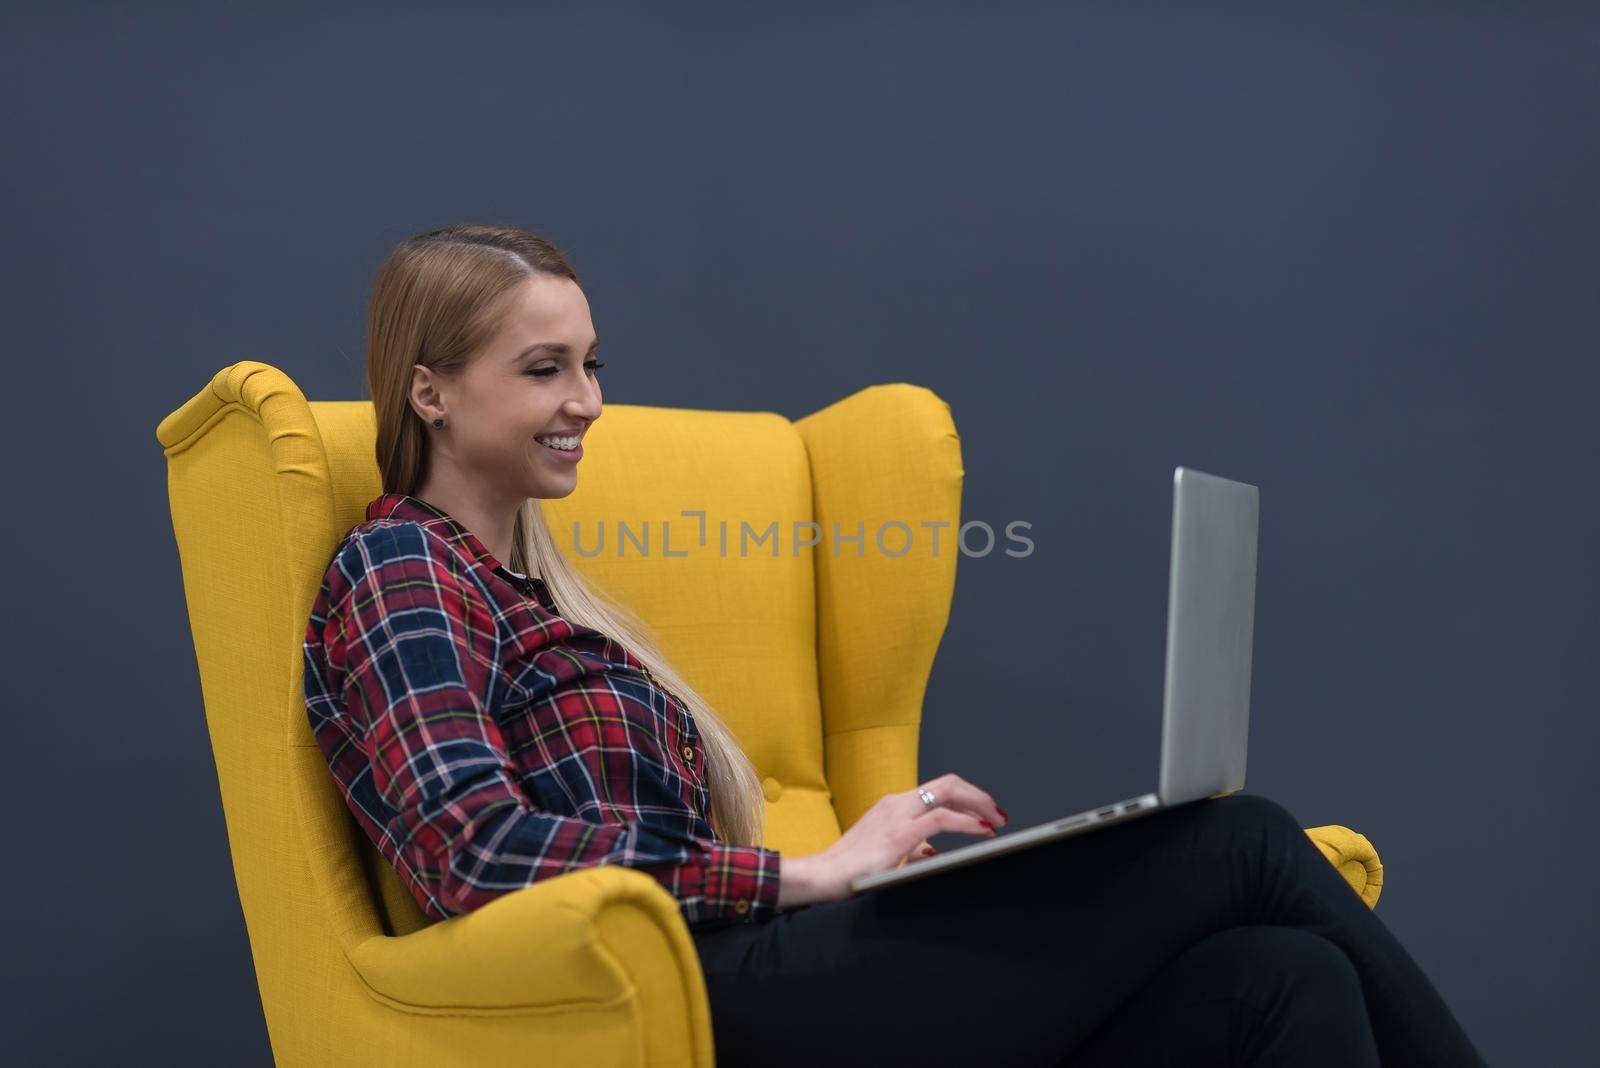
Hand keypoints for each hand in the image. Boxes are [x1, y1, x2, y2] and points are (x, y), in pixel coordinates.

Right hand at [806, 773, 1006, 903]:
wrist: (822, 876)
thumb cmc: (849, 870)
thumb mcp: (887, 855)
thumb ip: (910, 849)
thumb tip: (933, 852)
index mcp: (892, 806)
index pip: (937, 790)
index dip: (965, 799)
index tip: (983, 814)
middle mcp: (896, 802)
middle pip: (948, 783)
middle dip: (978, 796)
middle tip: (998, 814)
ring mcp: (897, 814)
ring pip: (949, 792)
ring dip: (979, 805)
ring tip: (996, 822)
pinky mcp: (900, 832)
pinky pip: (942, 818)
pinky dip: (968, 822)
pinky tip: (981, 831)